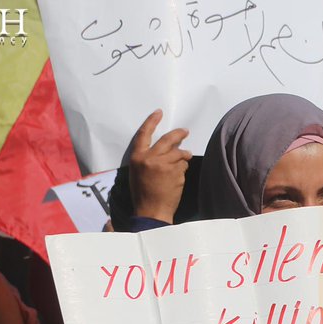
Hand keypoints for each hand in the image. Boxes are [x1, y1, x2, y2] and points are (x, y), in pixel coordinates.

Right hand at [130, 109, 192, 223]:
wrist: (151, 210)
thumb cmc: (142, 192)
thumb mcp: (137, 172)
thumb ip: (147, 158)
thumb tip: (163, 148)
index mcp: (137, 157)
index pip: (144, 134)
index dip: (152, 121)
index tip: (159, 112)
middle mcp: (150, 158)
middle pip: (168, 139)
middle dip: (179, 134)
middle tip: (185, 131)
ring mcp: (164, 165)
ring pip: (179, 153)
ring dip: (184, 154)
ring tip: (185, 157)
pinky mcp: (175, 173)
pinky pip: (183, 165)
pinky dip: (183, 167)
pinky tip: (178, 175)